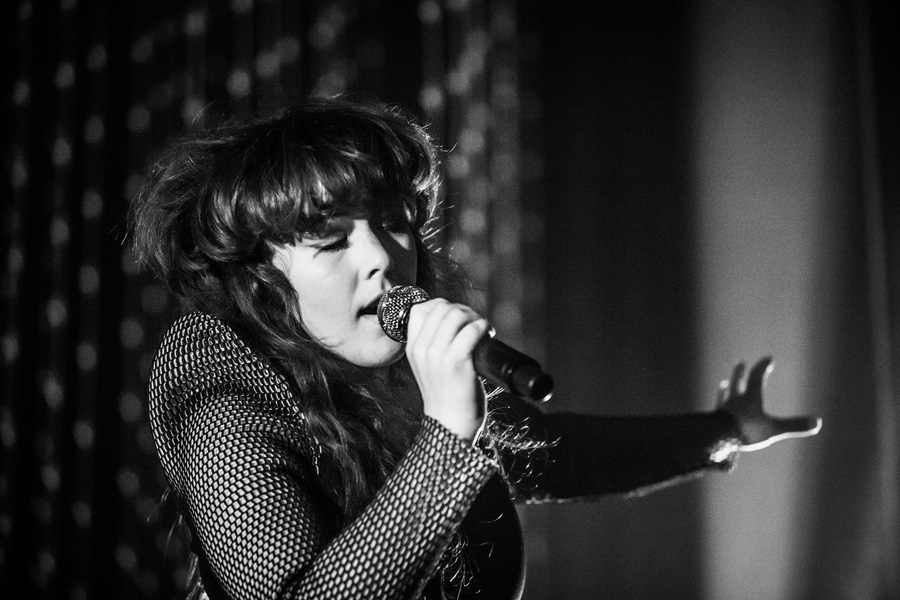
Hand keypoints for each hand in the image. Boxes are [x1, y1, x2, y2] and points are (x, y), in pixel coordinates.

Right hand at [405, 299, 490, 443]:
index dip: (442, 306)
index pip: (421, 309)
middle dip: (463, 310)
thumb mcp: (428, 368)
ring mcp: (438, 355)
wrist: (449, 426)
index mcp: (413, 348)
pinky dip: (484, 327)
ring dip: (475, 317)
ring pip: (456, 314)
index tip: (457, 318)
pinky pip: (472, 329)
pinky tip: (488, 335)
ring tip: (482, 329)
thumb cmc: (446, 398)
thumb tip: (455, 323)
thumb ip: (433, 347)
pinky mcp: (457, 361)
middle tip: (475, 323)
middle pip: (441, 307)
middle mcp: (422, 349)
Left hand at [718, 357, 821, 451]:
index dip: (762, 368)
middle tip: (740, 363)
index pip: (757, 378)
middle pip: (737, 383)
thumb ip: (794, 425)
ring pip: (724, 396)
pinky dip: (717, 407)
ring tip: (724, 384)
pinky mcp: (712, 422)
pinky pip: (714, 412)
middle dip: (740, 373)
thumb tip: (817, 422)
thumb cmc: (746, 431)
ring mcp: (722, 410)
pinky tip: (714, 409)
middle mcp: (734, 401)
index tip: (768, 359)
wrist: (718, 438)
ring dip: (726, 389)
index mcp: (750, 398)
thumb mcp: (772, 429)